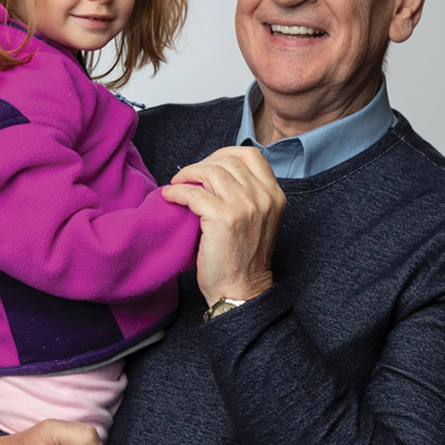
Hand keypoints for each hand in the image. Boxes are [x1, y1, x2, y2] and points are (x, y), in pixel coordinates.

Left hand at [162, 147, 285, 305]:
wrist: (241, 290)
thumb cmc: (243, 257)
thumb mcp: (258, 219)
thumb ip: (247, 194)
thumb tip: (214, 171)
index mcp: (274, 195)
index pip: (251, 154)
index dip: (224, 153)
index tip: (208, 164)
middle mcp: (263, 197)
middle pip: (227, 161)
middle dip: (202, 164)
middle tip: (187, 176)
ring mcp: (245, 207)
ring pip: (210, 172)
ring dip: (187, 174)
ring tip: (176, 184)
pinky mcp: (223, 218)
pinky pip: (194, 193)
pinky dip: (177, 191)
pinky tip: (170, 196)